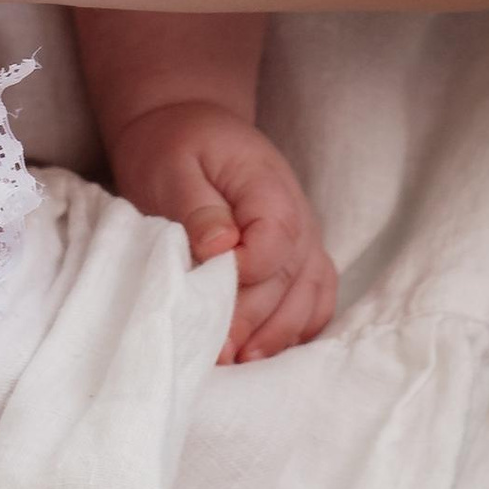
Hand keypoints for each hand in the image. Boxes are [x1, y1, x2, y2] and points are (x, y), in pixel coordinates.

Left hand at [105, 98, 336, 363]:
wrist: (188, 127)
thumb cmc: (175, 146)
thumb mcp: (173, 164)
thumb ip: (198, 206)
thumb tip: (221, 248)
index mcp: (269, 186)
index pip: (275, 242)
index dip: (246, 274)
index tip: (206, 290)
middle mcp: (299, 216)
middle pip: (288, 279)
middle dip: (252, 320)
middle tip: (214, 355)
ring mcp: (304, 240)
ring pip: (309, 297)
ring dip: (277, 335)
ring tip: (239, 361)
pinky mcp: (300, 258)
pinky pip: (315, 300)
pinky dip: (297, 329)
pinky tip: (266, 351)